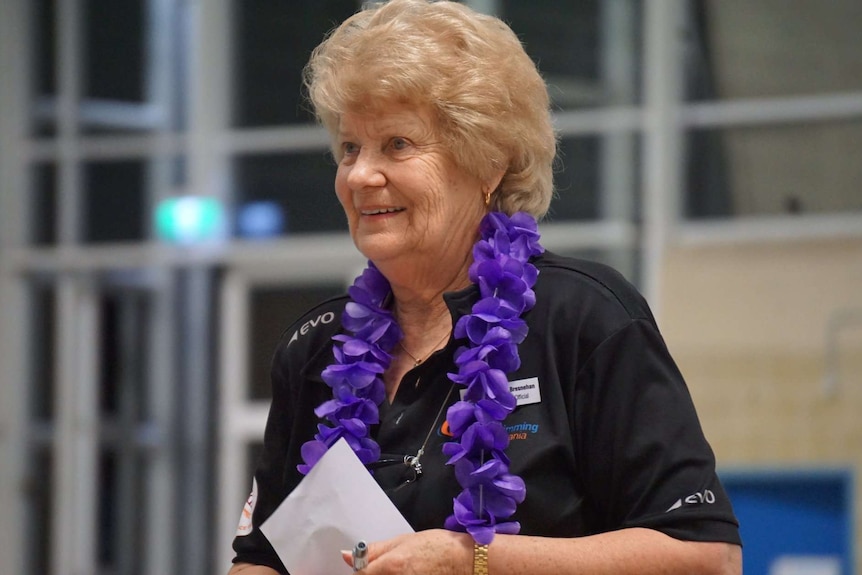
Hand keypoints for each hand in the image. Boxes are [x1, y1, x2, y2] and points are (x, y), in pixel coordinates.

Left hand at [342, 529, 473, 574]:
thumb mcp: (402, 540)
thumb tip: (347, 555)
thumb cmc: (437, 546)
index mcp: (390, 566)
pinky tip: (410, 573)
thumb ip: (374, 550)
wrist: (465, 561)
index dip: (361, 571)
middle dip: (375, 574)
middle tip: (390, 567)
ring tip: (404, 570)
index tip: (366, 567)